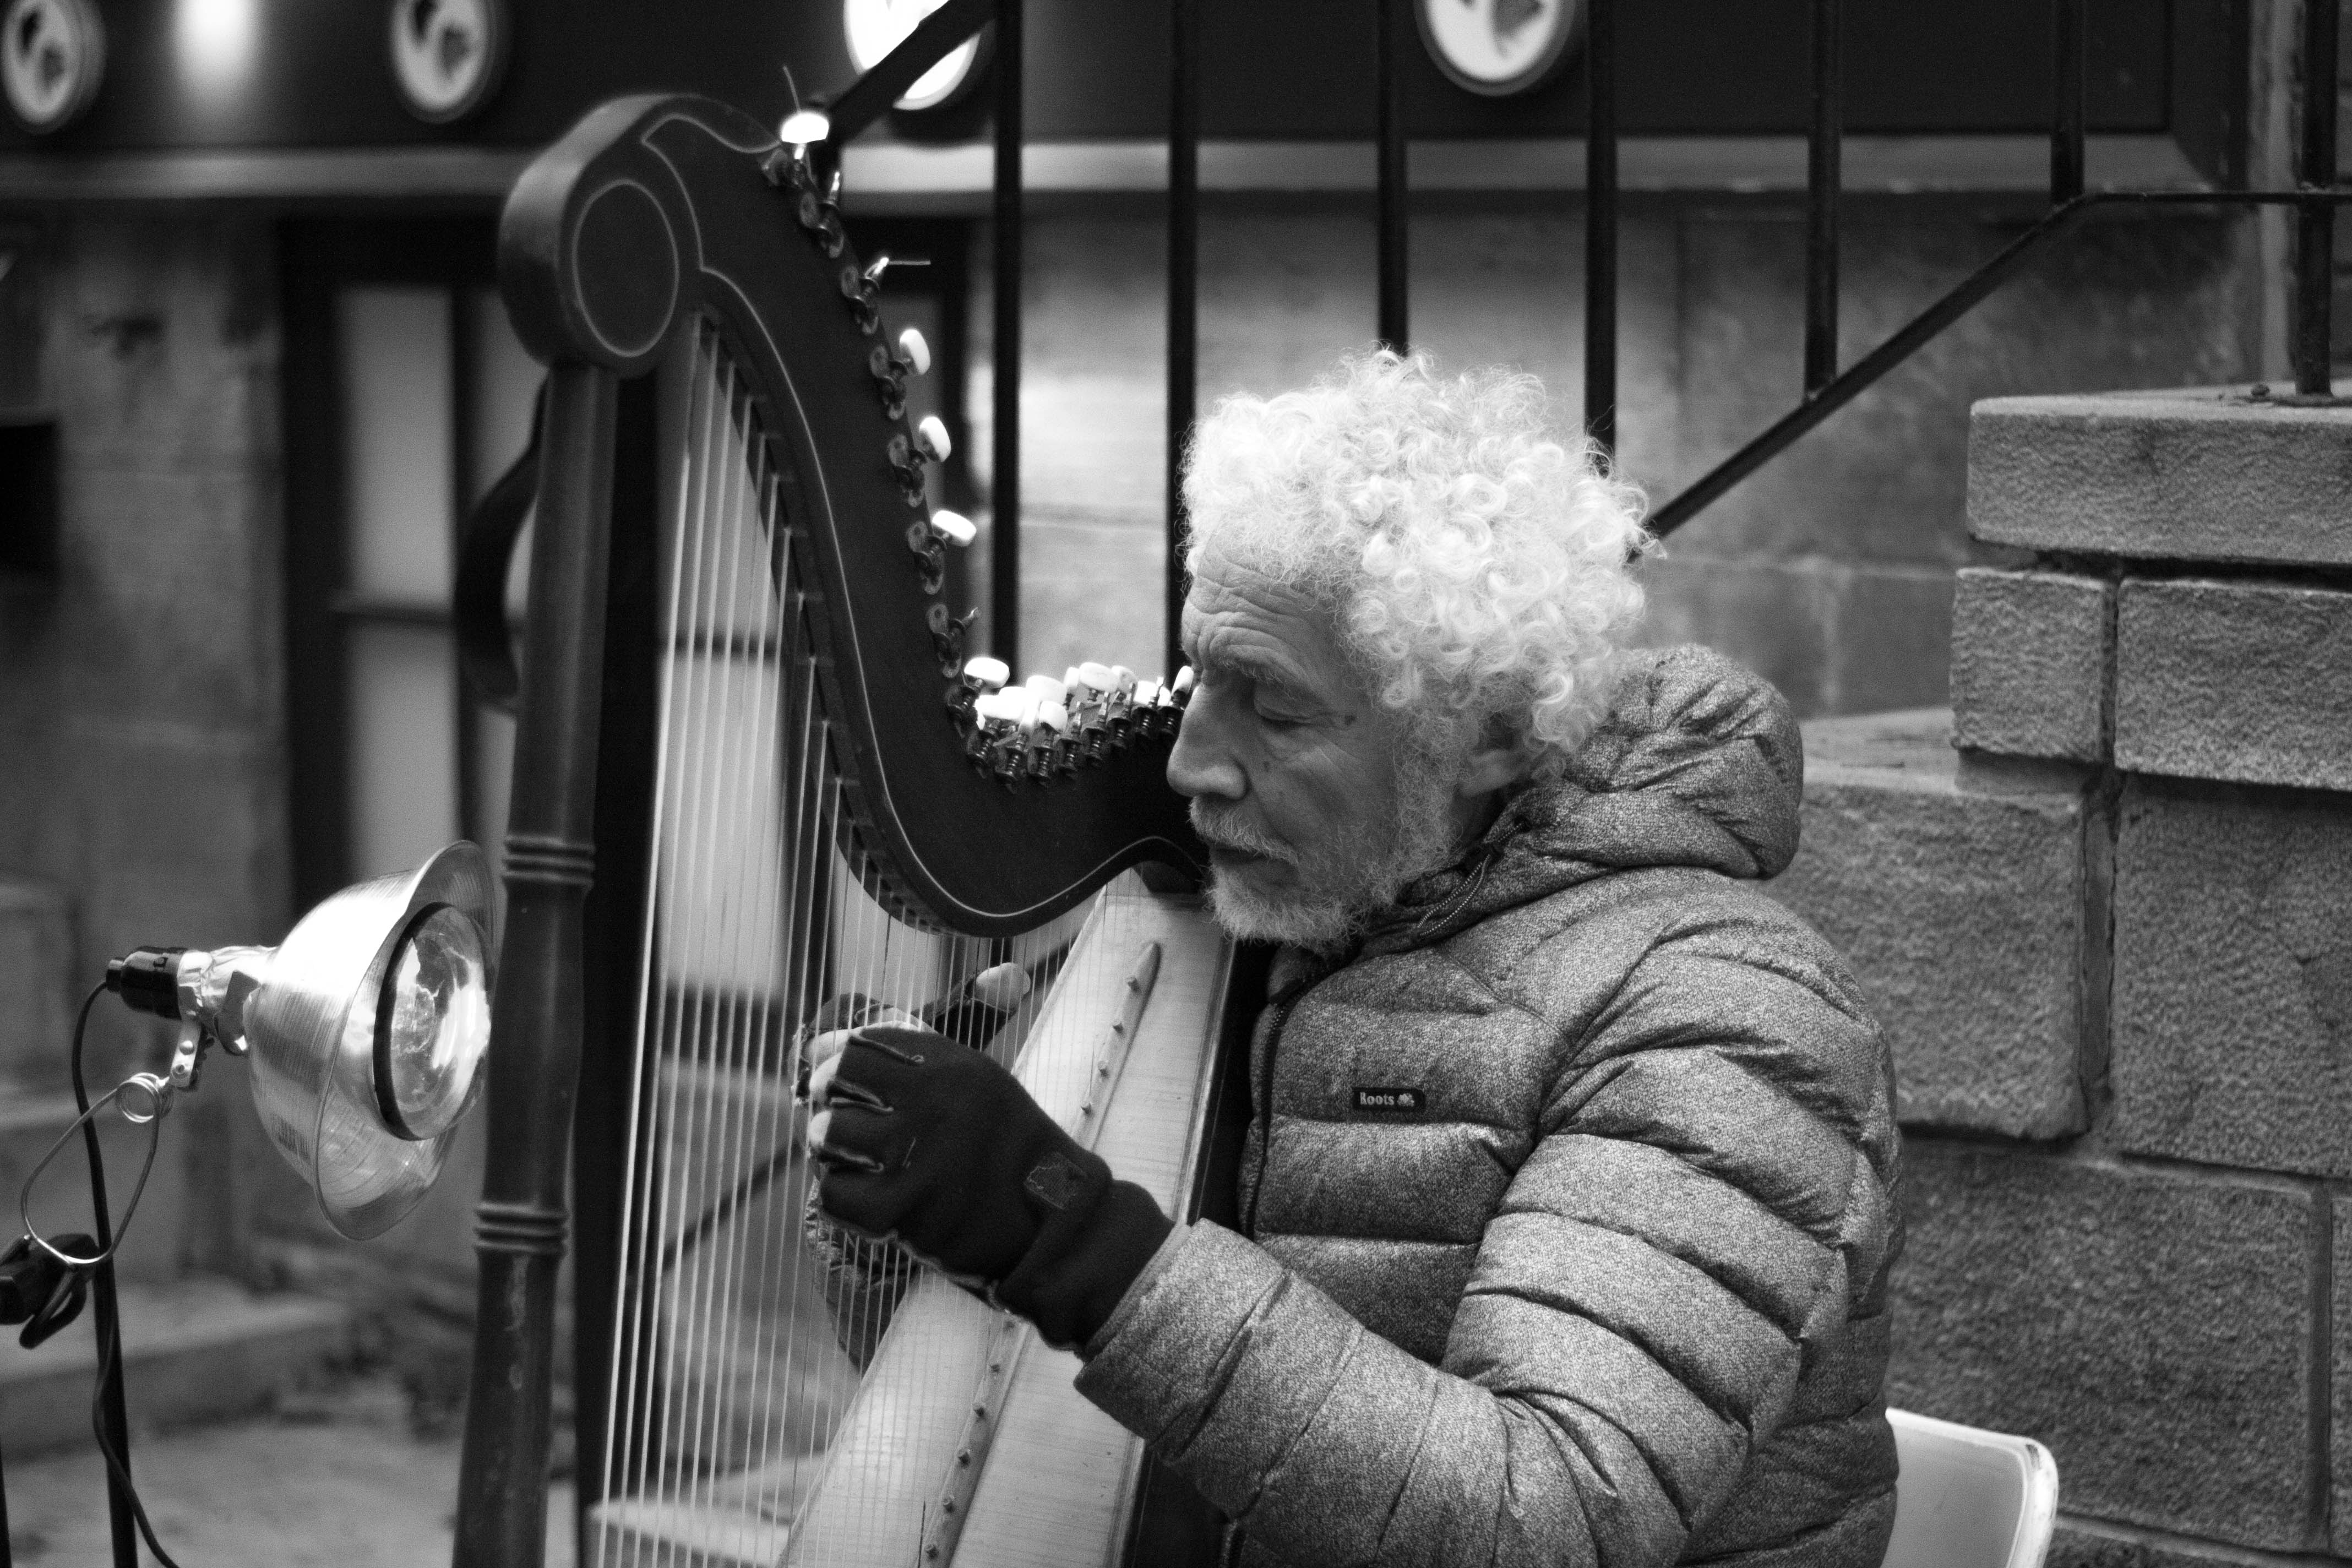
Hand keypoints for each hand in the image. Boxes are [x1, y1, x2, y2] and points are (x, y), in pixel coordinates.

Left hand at [807, 1025, 1172, 1349]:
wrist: (1053, 1228)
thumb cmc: (1007, 1154)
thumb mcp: (981, 1084)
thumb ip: (915, 1061)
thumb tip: (823, 1045)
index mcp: (955, 1066)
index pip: (863, 1042)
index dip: (836, 1056)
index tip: (831, 1075)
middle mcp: (935, 1102)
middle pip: (837, 1078)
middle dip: (830, 1098)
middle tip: (845, 1121)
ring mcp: (917, 1156)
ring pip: (826, 1132)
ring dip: (833, 1150)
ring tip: (860, 1162)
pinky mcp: (902, 1211)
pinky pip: (831, 1191)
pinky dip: (841, 1199)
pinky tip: (868, 1201)